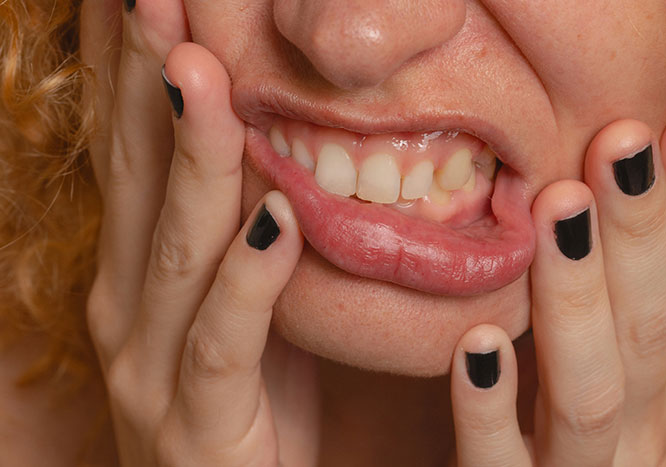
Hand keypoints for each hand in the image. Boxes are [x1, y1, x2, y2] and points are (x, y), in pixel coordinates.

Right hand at [80, 0, 315, 464]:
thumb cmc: (245, 404)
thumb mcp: (243, 307)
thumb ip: (242, 242)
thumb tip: (275, 164)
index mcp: (140, 274)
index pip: (132, 154)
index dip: (131, 74)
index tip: (143, 3)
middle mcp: (128, 308)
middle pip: (139, 177)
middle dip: (146, 83)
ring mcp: (150, 367)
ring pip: (174, 247)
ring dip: (190, 158)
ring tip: (201, 76)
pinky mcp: (199, 422)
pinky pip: (224, 340)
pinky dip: (248, 279)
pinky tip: (276, 221)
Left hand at [449, 115, 665, 465]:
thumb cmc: (592, 434)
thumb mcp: (636, 370)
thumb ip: (639, 300)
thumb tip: (641, 207)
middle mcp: (645, 429)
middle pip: (652, 328)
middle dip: (641, 232)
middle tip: (619, 139)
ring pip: (590, 389)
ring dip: (578, 294)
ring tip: (558, 203)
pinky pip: (499, 460)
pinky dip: (491, 406)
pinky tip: (478, 340)